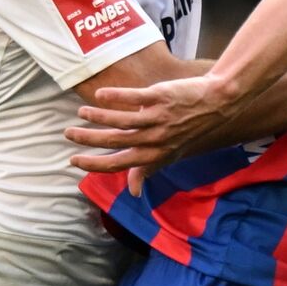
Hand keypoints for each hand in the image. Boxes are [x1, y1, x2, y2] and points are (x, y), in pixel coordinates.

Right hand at [66, 74, 239, 190]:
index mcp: (154, 155)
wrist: (218, 103)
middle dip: (88, 139)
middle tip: (68, 133)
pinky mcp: (161, 97)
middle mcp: (155, 139)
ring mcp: (158, 118)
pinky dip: (115, 97)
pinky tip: (100, 95)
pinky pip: (134, 98)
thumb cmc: (191, 130)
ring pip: (121, 120)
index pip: (118, 164)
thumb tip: (133, 191)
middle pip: (114, 142)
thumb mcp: (170, 154)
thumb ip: (147, 169)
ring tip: (81, 113)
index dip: (94, 164)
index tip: (74, 161)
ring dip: (97, 117)